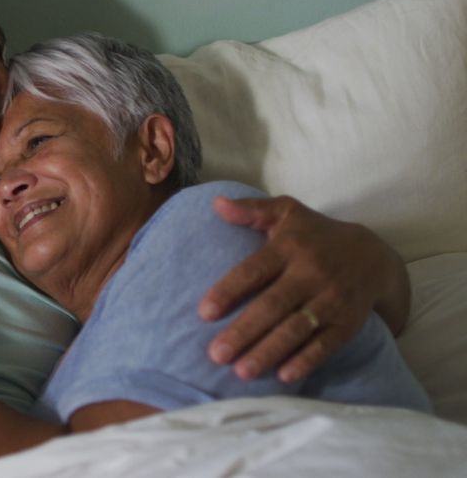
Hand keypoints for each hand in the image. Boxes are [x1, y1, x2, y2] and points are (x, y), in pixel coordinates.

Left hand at [199, 195, 407, 383]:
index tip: (204, 313)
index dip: (229, 291)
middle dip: (244, 332)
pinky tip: (284, 376)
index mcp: (290, 247)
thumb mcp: (288, 213)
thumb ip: (252, 210)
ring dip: (269, 351)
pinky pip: (326, 344)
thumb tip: (216, 203)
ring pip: (296, 329)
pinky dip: (306, 361)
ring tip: (242, 372)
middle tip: (217, 355)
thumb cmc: (316, 235)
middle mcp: (311, 274)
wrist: (374, 256)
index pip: (253, 271)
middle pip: (272, 306)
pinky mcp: (348, 322)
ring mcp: (332, 299)